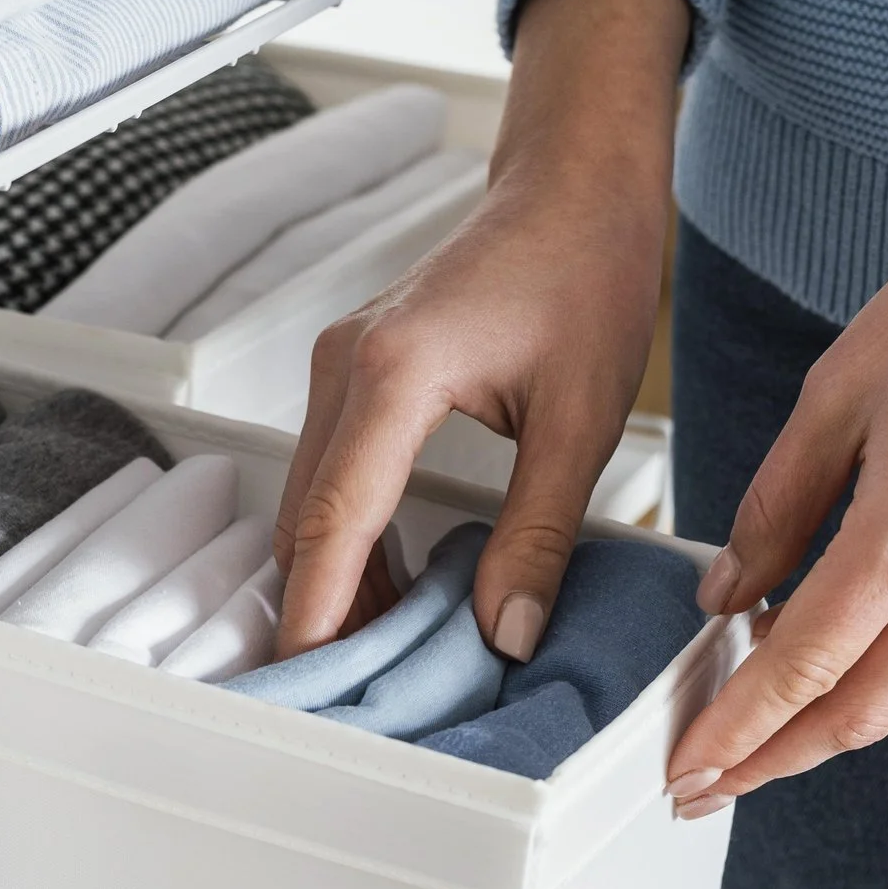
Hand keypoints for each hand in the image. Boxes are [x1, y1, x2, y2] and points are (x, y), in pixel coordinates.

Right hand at [273, 0, 688, 661]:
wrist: (573, 187)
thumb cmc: (583, 275)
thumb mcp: (579, 420)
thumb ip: (540, 534)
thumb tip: (504, 634)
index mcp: (392, 374)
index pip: (333, 523)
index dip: (317, 616)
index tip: (312, 688)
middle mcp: (343, 367)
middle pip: (304, 522)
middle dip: (318, 614)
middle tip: (346, 701)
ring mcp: (338, 368)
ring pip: (310, 505)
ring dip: (333, 581)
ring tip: (372, 664)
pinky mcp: (352, 375)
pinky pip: (330, 477)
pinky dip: (348, 541)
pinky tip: (388, 593)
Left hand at [660, 177, 887, 816]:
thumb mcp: (835, 391)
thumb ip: (774, 507)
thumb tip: (727, 592)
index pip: (804, 664)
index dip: (737, 729)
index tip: (688, 768)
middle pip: (859, 713)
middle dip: (773, 760)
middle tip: (704, 784)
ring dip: (828, 736)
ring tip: (755, 743)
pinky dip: (880, 688)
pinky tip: (829, 676)